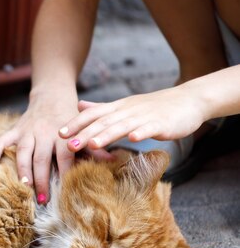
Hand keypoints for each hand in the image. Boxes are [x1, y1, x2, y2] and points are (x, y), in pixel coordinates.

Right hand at [0, 87, 112, 202]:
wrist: (52, 95)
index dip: (65, 171)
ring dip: (22, 169)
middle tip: (43, 199)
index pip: (64, 154)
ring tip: (23, 186)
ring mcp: (27, 131)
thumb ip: (94, 147)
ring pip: (22, 151)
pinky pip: (2, 140)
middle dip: (42, 179)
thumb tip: (114, 160)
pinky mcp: (15, 129)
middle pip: (41, 158)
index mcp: (63, 134)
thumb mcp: (84, 130)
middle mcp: (44, 132)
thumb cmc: (70, 119)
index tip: (66, 188)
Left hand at [59, 87, 206, 151]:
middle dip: (85, 133)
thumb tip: (78, 106)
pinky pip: (150, 128)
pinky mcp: (162, 124)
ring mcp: (145, 117)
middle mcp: (128, 111)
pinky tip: (133, 140)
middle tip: (69, 146)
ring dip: (107, 135)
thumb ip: (101, 108)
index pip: (92, 114)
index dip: (76, 123)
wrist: (188, 100)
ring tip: (92, 144)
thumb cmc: (153, 107)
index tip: (60, 134)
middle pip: (103, 122)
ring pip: (123, 126)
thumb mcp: (124, 106)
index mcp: (118, 107)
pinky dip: (141, 133)